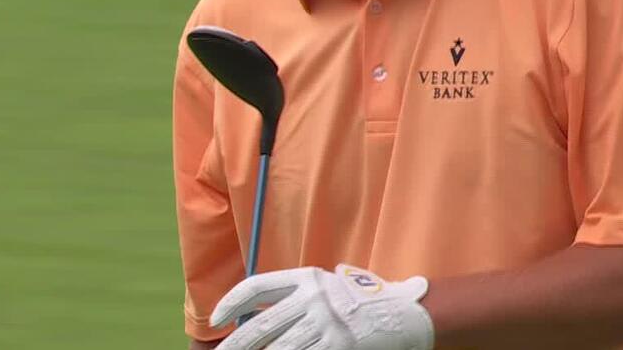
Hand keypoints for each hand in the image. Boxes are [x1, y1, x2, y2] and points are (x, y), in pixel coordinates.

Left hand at [211, 264, 434, 349]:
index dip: (231, 303)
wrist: (406, 313)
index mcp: (307, 278)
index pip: (257, 287)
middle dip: (234, 345)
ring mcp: (327, 324)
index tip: (217, 320)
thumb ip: (296, 299)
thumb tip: (254, 319)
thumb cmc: (361, 302)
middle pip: (260, 326)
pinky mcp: (340, 346)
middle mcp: (314, 298)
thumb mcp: (328, 288)